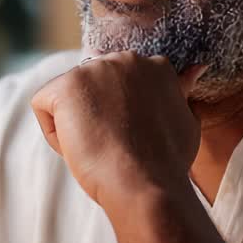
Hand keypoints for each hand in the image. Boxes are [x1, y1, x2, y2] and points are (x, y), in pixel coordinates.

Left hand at [30, 52, 207, 211]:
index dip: (121, 116)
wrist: (146, 183)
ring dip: (79, 127)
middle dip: (98, 117)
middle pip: (92, 90)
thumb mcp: (184, 118)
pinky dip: (56, 135)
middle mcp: (124, 58)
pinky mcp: (66, 85)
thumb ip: (180, 91)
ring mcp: (94, 69)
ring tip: (104, 147)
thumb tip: (197, 68)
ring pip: (69, 102)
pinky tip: (81, 147)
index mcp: (153, 64)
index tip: (133, 135)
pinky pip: (45, 108)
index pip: (118, 86)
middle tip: (119, 144)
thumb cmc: (167, 162)